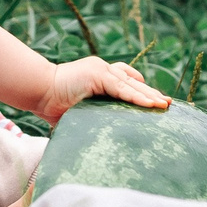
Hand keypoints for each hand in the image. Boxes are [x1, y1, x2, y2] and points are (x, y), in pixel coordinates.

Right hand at [36, 57, 167, 124]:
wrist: (38, 91)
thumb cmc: (54, 105)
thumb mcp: (81, 111)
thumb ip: (94, 116)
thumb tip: (105, 137)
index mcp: (100, 79)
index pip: (127, 83)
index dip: (142, 93)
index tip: (156, 104)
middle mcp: (104, 70)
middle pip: (134, 81)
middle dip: (151, 93)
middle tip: (168, 104)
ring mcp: (101, 70)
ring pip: (131, 83)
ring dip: (149, 95)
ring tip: (164, 105)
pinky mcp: (98, 74)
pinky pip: (122, 86)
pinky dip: (137, 95)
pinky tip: (151, 103)